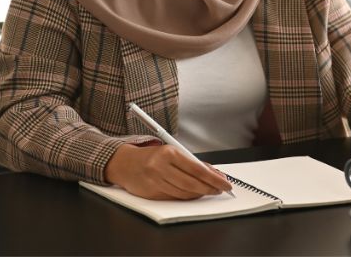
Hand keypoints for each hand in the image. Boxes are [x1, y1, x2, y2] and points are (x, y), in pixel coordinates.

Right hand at [103, 143, 232, 199]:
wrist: (124, 164)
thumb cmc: (152, 156)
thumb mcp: (172, 152)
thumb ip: (192, 162)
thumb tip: (214, 173)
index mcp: (169, 153)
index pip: (197, 168)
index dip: (214, 178)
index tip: (225, 182)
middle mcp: (161, 167)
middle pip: (192, 183)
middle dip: (210, 188)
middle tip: (221, 189)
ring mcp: (155, 182)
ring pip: (184, 192)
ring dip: (200, 194)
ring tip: (210, 191)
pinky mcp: (151, 193)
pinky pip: (174, 198)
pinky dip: (187, 197)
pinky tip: (195, 194)